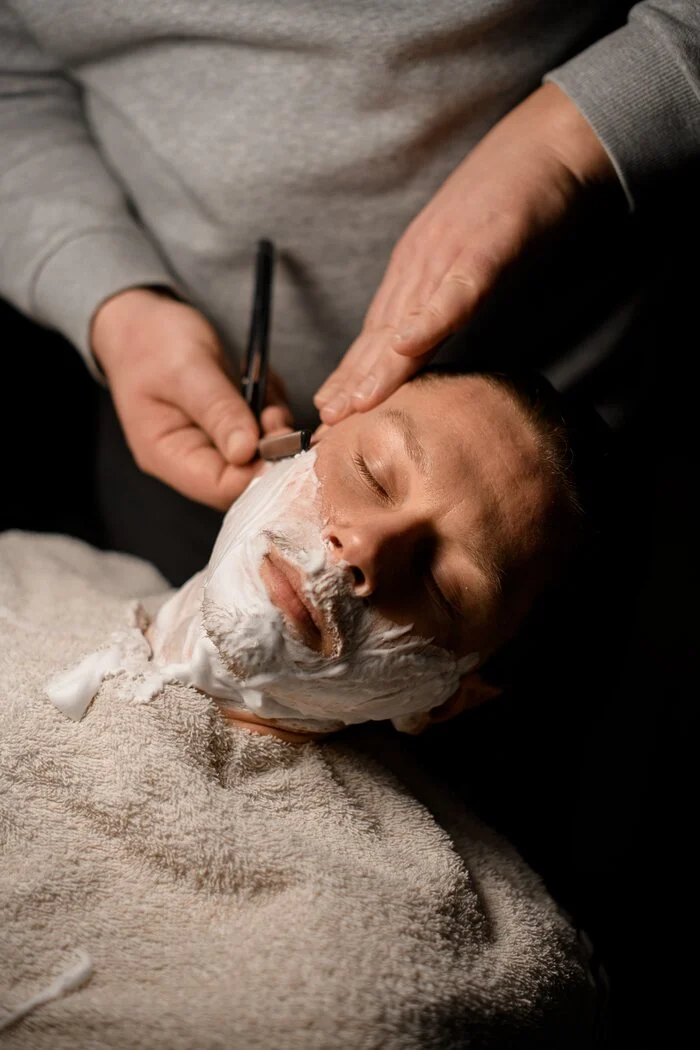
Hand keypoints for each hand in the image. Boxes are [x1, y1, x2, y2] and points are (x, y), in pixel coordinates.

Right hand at [91, 288, 291, 509]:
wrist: (141, 318)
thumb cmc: (152, 340)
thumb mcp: (187, 370)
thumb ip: (218, 410)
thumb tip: (246, 452)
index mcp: (166, 455)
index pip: (220, 487)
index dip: (257, 471)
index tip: (281, 438)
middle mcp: (188, 459)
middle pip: (244, 476)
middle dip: (270, 444)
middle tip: (274, 409)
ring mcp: (209, 444)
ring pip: (259, 453)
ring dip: (273, 421)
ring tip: (263, 384)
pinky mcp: (226, 428)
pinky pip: (260, 431)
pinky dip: (270, 408)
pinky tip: (259, 380)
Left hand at [314, 83, 617, 423]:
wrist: (548, 142)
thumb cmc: (511, 200)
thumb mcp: (465, 255)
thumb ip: (440, 296)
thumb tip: (420, 339)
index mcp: (414, 270)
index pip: (375, 335)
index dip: (352, 378)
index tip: (330, 416)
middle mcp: (420, 265)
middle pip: (379, 336)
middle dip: (351, 384)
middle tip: (326, 426)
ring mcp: (449, 255)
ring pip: (407, 320)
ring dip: (377, 366)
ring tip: (352, 406)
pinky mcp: (487, 246)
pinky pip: (456, 291)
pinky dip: (431, 320)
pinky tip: (407, 346)